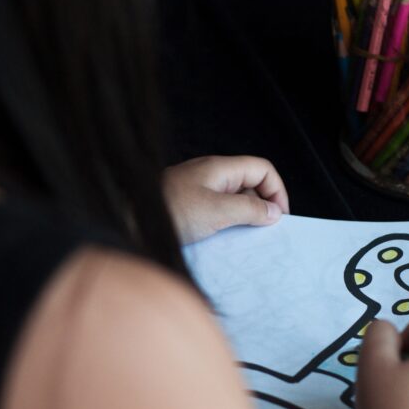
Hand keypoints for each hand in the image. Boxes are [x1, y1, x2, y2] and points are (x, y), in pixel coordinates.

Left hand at [163, 156, 289, 243]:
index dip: (277, 190)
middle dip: (262, 205)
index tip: (279, 216)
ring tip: (245, 238)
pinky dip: (227, 223)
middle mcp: (210, 175)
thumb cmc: (170, 212)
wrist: (129, 222)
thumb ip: (249, 210)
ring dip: (244, 217)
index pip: (262, 169)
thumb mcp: (217, 212)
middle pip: (250, 183)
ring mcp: (198, 190)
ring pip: (234, 199)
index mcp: (220, 168)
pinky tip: (223, 240)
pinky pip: (217, 211)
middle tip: (265, 231)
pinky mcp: (189, 206)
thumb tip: (274, 212)